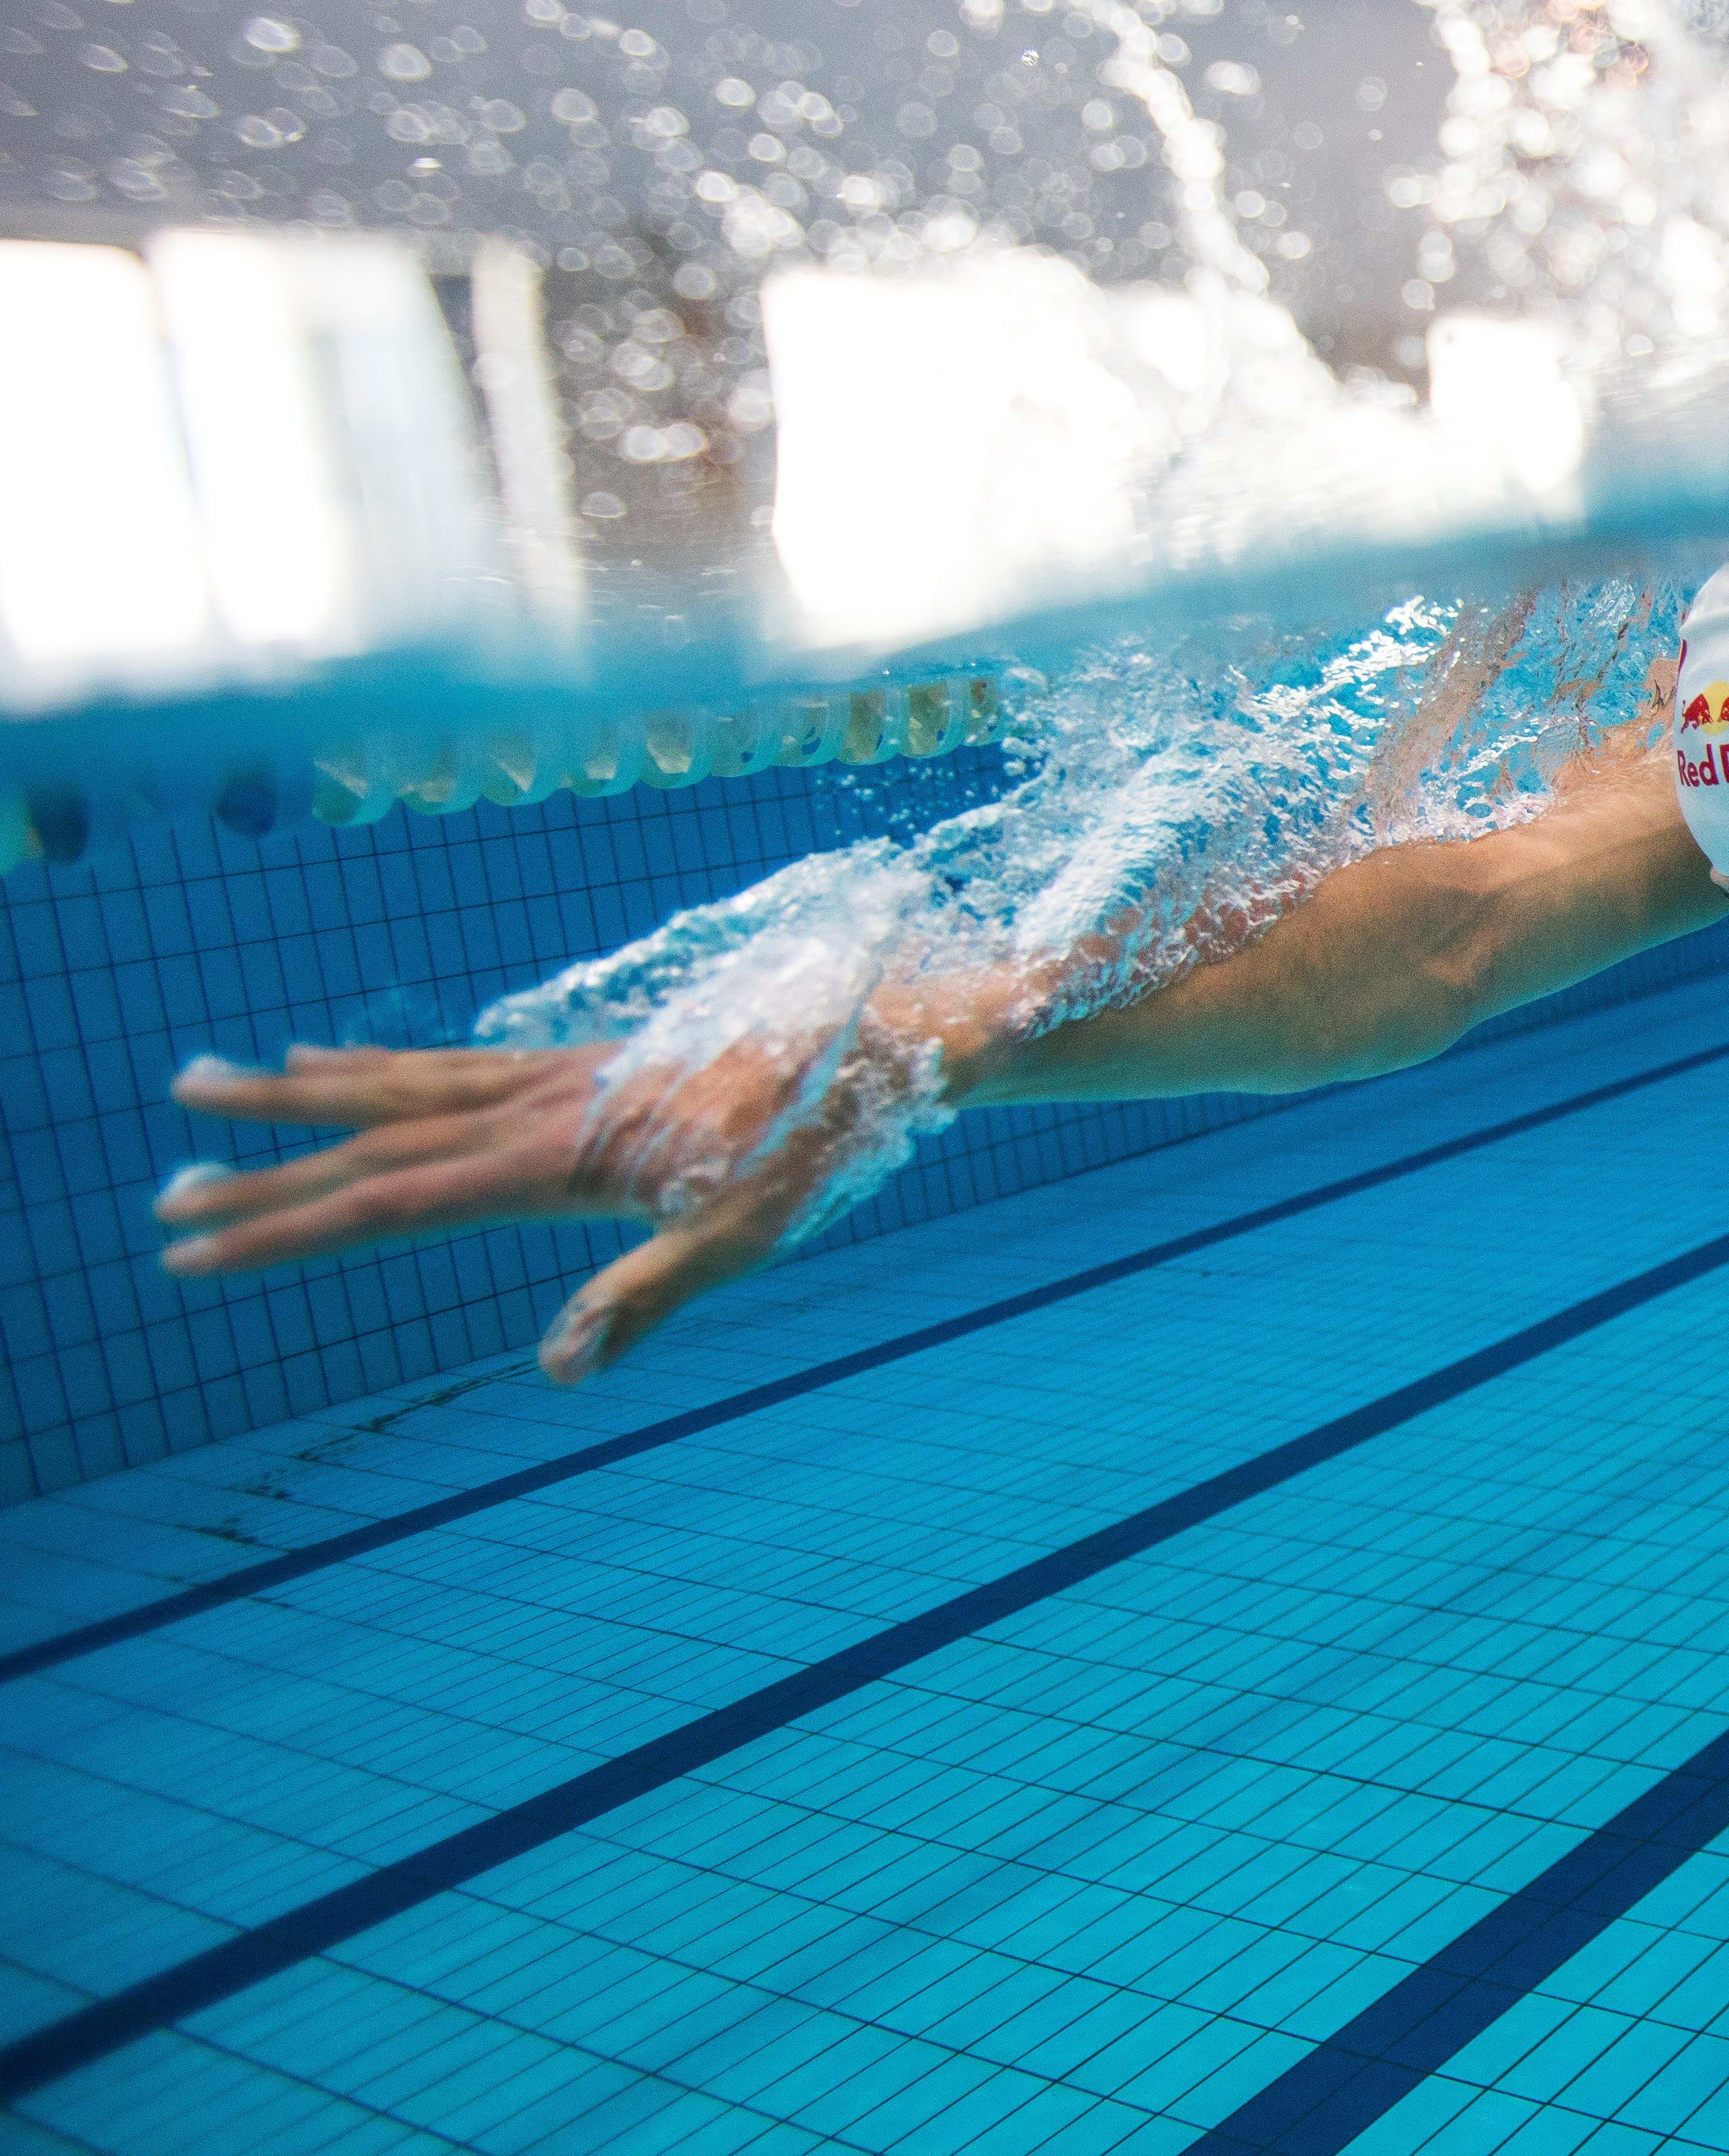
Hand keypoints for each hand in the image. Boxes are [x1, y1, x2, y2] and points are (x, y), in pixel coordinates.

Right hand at [152, 1025, 915, 1384]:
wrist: (885, 1037)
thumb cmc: (822, 1142)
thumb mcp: (742, 1234)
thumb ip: (644, 1297)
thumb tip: (560, 1371)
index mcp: (554, 1154)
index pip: (390, 1198)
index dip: (286, 1227)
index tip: (193, 1245)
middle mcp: (538, 1103)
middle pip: (370, 1135)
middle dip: (264, 1164)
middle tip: (163, 1187)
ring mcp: (556, 1074)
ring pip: (399, 1082)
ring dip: (302, 1094)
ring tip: (212, 1084)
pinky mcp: (583, 1061)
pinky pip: (454, 1059)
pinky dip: (382, 1061)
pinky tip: (338, 1055)